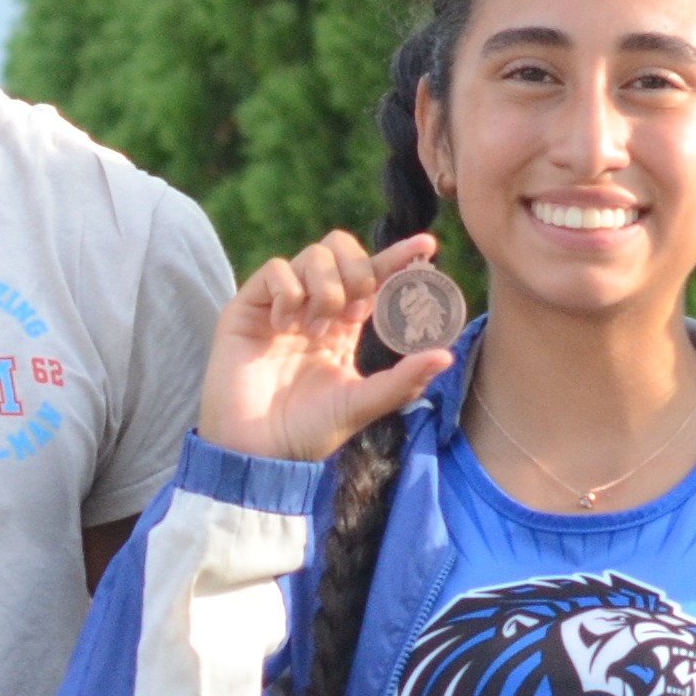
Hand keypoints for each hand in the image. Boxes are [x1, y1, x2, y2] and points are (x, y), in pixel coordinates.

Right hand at [198, 230, 452, 461]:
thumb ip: (404, 380)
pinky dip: (288, 292)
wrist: (259, 449)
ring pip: (313, 255)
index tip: (427, 246)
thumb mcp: (363, 403)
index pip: (374, 277)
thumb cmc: (309, 431)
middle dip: (359, 270)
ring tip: (315, 329)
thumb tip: (446, 355)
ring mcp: (281, 303)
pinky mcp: (248, 305)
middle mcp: (313, 306)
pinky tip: (284, 326)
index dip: (398, 257)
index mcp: (344, 325)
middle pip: (342, 249)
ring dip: (325, 288)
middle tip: (356, 311)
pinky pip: (276, 269)